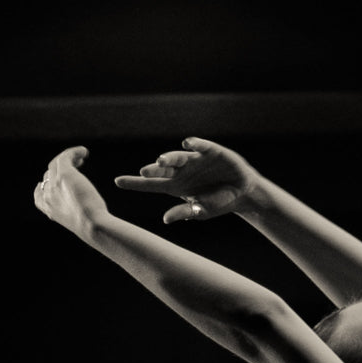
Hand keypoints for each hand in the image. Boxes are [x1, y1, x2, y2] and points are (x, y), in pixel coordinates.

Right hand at [33, 146, 108, 237]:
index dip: (43, 186)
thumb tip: (88, 216)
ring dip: (69, 159)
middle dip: (60, 170)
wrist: (92, 226)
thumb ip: (77, 216)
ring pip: (56, 164)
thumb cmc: (93, 228)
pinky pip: (65, 157)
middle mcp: (48, 195)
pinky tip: (84, 152)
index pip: (39, 194)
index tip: (49, 181)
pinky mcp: (64, 174)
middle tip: (77, 166)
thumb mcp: (80, 224)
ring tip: (82, 157)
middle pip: (49, 175)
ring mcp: (54, 184)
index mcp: (49, 210)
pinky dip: (74, 152)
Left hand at [113, 137, 261, 223]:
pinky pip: (201, 146)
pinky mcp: (211, 151)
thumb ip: (184, 212)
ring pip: (178, 157)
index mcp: (176, 187)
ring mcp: (195, 160)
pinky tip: (187, 143)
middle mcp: (182, 171)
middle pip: (163, 170)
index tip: (117, 182)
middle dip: (153, 170)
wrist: (243, 193)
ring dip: (169, 158)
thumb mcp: (202, 212)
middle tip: (144, 172)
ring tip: (162, 161)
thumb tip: (166, 219)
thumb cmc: (220, 203)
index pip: (152, 185)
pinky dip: (195, 144)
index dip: (135, 183)